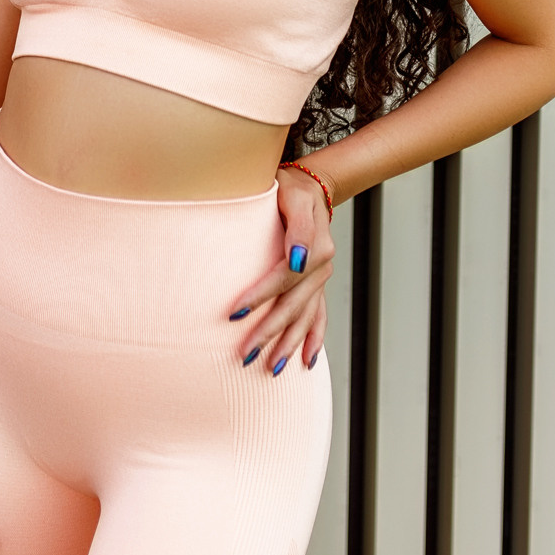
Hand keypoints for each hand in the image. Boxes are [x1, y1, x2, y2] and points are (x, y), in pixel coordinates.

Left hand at [227, 168, 334, 372]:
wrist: (310, 186)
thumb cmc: (291, 188)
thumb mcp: (292, 195)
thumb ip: (298, 226)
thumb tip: (297, 259)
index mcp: (315, 246)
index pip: (283, 278)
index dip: (259, 297)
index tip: (233, 314)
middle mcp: (321, 267)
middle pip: (293, 305)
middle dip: (269, 332)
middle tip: (244, 354)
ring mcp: (321, 278)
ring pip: (305, 317)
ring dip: (289, 343)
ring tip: (272, 368)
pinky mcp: (318, 283)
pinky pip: (319, 315)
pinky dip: (314, 338)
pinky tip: (307, 361)